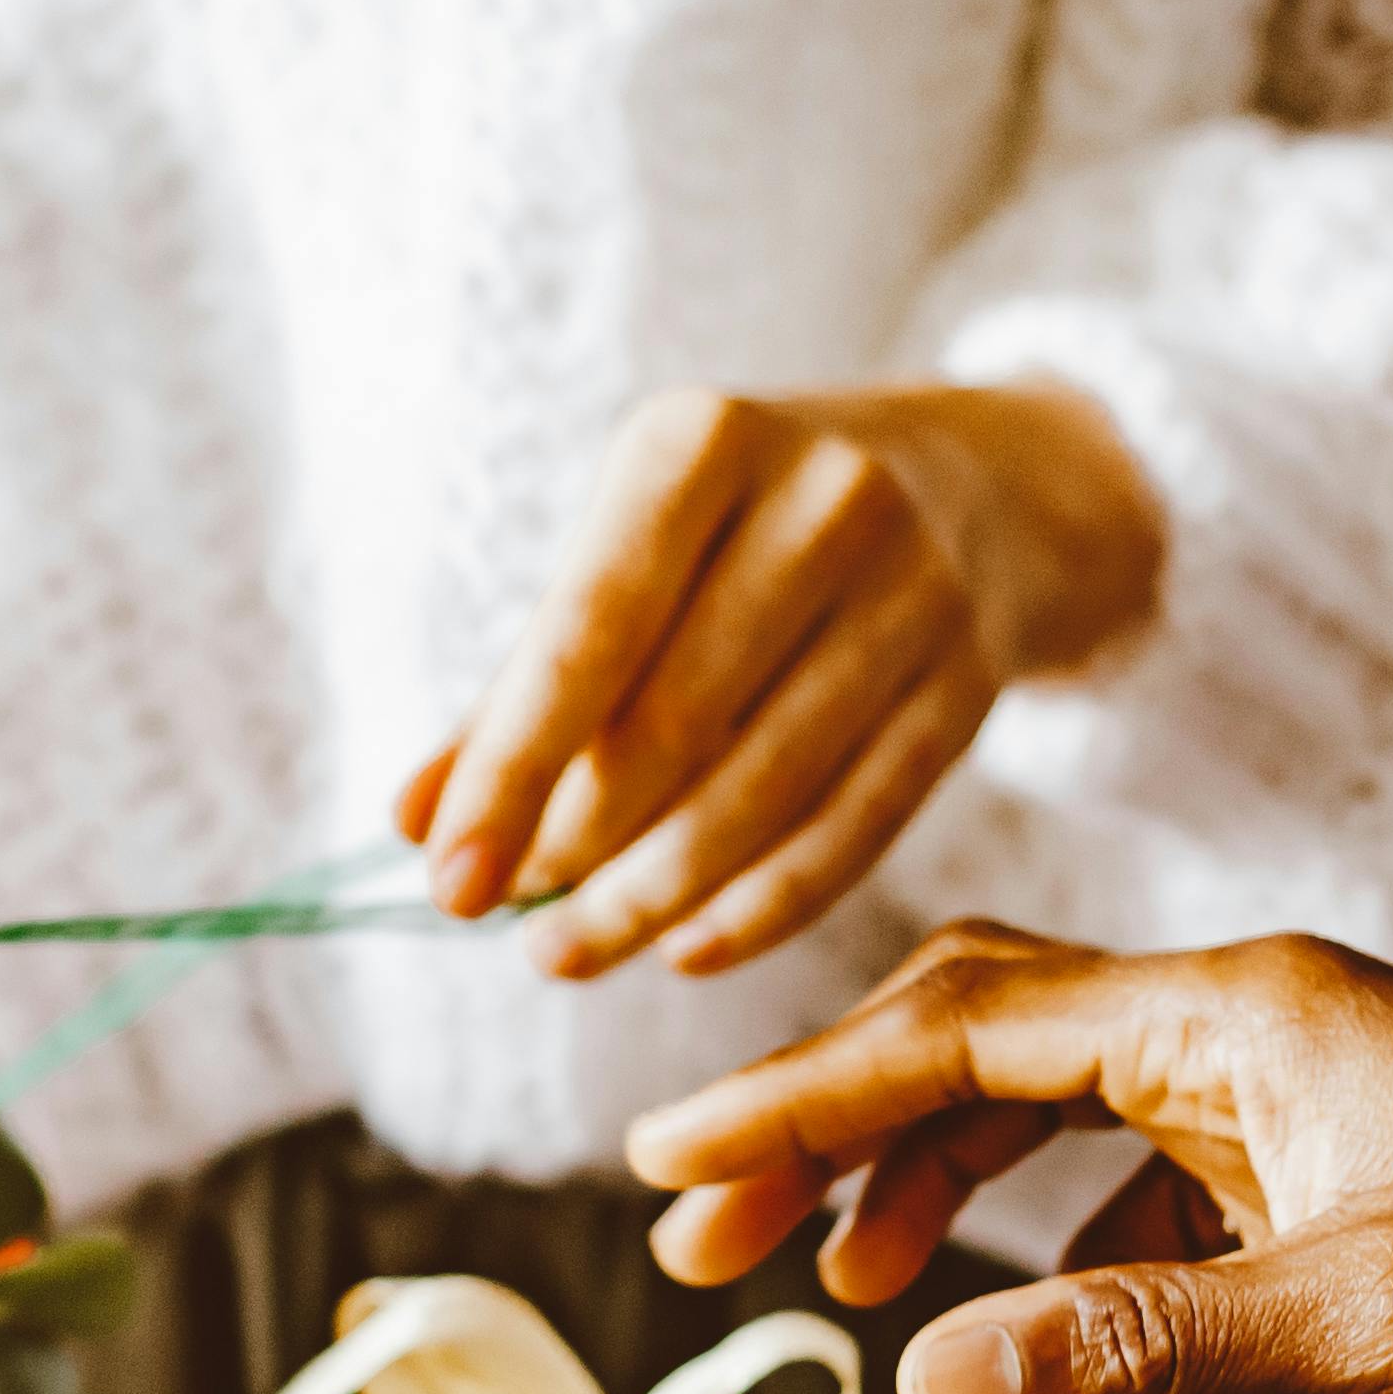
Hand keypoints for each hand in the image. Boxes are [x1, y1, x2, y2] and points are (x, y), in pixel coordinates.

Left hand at [401, 382, 1165, 977]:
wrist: (978, 483)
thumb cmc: (742, 529)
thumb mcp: (630, 552)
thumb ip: (521, 684)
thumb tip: (415, 820)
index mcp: (703, 441)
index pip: (588, 629)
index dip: (509, 768)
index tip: (448, 878)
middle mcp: (824, 501)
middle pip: (678, 720)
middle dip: (576, 845)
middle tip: (510, 928)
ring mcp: (915, 591)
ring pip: (766, 788)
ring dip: (654, 897)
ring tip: (570, 951)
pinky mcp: (969, 683)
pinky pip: (855, 824)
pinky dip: (762, 905)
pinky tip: (684, 951)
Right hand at [626, 921, 1392, 1393]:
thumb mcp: (1383, 1327)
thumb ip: (1145, 1348)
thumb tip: (934, 1380)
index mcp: (1250, 1014)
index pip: (957, 1028)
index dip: (795, 1097)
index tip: (669, 1162)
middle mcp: (1262, 1030)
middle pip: (980, 1041)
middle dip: (831, 1131)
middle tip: (707, 1235)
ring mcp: (1305, 1102)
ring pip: (1056, 1113)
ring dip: (931, 1187)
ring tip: (836, 1287)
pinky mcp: (1348, 1180)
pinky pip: (1147, 1189)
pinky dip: (1055, 1248)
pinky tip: (1034, 1333)